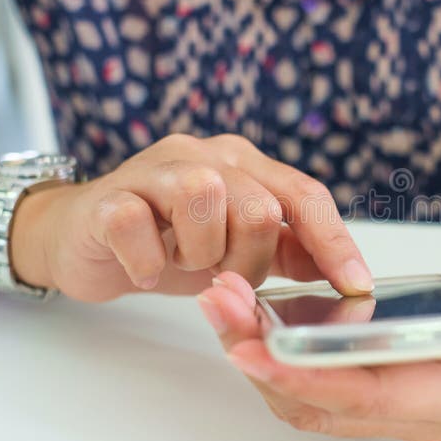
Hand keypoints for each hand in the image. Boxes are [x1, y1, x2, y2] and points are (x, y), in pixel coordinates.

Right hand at [10, 134, 372, 301]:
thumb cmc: (167, 239)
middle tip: (221, 274)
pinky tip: (145, 269)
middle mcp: (205, 154)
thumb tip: (345, 271)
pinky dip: (148, 261)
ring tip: (182, 262)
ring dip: (200, 253)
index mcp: (243, 164)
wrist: (84, 238)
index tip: (356, 285)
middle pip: (259, 207)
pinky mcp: (109, 196)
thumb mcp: (236, 247)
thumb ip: (286, 251)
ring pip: (205, 199)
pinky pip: (138, 225)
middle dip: (248, 261)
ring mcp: (154, 169)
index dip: (334, 241)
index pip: (304, 194)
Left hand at [199, 237, 440, 440]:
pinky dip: (276, 354)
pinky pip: (313, 385)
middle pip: (325, 402)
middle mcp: (424, 412)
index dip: (313, 374)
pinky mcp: (377, 387)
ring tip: (223, 303)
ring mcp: (398, 405)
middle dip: (264, 361)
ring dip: (258, 357)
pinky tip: (251, 314)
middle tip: (220, 308)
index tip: (256, 347)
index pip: (375, 395)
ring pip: (309, 399)